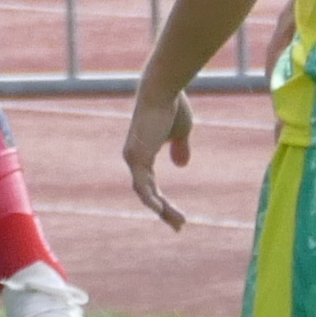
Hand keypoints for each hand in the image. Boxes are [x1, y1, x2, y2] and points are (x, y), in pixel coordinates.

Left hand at [123, 85, 199, 230]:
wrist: (163, 90)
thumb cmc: (173, 106)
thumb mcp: (181, 132)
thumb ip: (180, 148)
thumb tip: (182, 166)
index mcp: (143, 153)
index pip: (150, 185)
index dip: (163, 201)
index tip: (178, 216)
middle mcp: (134, 158)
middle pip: (147, 193)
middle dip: (164, 211)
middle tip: (179, 226)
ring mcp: (133, 158)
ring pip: (146, 193)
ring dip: (162, 209)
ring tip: (179, 223)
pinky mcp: (137, 156)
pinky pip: (142, 185)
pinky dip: (151, 199)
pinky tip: (160, 210)